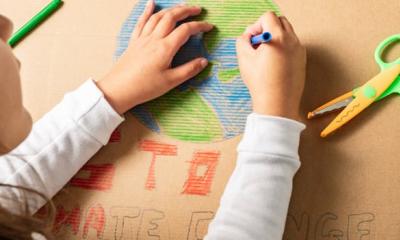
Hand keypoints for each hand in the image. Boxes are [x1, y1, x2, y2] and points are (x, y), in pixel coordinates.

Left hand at [97, 0, 212, 113]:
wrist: (118, 89)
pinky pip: (141, 22)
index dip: (199, 26)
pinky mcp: (134, 42)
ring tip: (181, 7)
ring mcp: (142, 38)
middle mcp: (154, 39)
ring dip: (171, 9)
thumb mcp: (171, 82)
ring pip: (158, 17)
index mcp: (165, 48)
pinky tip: (151, 3)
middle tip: (197, 9)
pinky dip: (147, 11)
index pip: (186, 30)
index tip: (209, 26)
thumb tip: (204, 61)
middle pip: (171, 17)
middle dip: (186, 11)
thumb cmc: (145, 87)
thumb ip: (188, 70)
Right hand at [236, 12, 305, 120]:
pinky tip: (273, 64)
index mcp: (278, 37)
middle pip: (280, 21)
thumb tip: (247, 37)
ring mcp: (299, 50)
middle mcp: (292, 41)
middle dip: (267, 29)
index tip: (251, 40)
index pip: (268, 17)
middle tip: (258, 45)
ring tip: (265, 56)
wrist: (277, 103)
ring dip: (275, 38)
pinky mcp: (302, 60)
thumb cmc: (260, 82)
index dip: (256, 25)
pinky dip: (283, 48)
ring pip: (287, 34)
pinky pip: (292, 46)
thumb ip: (242, 41)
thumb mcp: (244, 59)